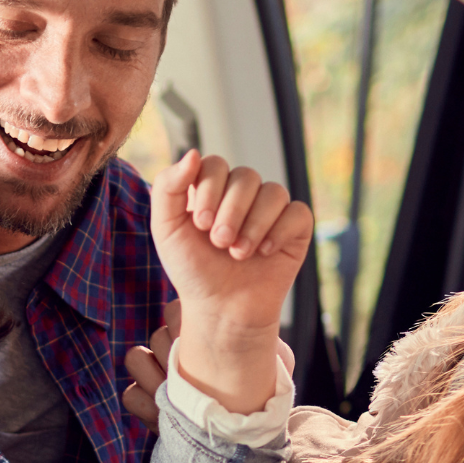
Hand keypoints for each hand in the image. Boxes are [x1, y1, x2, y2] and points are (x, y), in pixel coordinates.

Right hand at [121, 301, 294, 429]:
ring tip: (185, 398)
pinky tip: (169, 417)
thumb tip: (260, 343)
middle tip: (201, 378)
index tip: (206, 345)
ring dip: (157, 379)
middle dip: (176, 356)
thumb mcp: (273, 368)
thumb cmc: (258, 393)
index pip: (175, 310)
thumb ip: (269, 349)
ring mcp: (153, 374)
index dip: (187, 325)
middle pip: (157, 336)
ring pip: (136, 358)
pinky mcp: (142, 401)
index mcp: (196, 330)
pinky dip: (146, 406)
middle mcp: (170, 347)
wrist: (241, 430)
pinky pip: (130, 394)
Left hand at [149, 151, 312, 415]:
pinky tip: (264, 253)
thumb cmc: (192, 270)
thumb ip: (168, 187)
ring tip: (237, 254)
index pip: (215, 164)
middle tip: (218, 242)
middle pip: (246, 176)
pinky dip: (279, 231)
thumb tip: (192, 152)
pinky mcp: (295, 229)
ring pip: (273, 192)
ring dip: (253, 225)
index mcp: (212, 188)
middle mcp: (243, 194)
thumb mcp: (166, 228)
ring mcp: (270, 210)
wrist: (220, 309)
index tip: (200, 225)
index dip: (209, 189)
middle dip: (231, 212)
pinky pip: (297, 212)